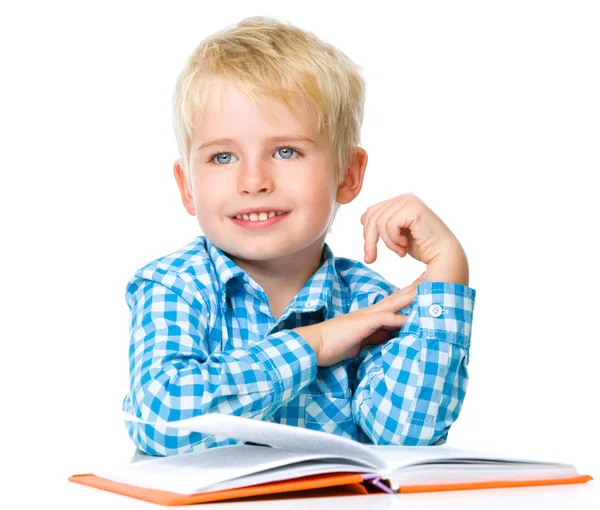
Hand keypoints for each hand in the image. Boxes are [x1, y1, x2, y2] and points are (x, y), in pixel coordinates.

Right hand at [294, 274, 424, 366]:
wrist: (315, 344)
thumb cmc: (334, 344)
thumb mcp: (361, 341)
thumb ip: (375, 336)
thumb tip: (390, 336)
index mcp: (371, 316)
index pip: (394, 303)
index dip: (409, 294)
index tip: (424, 287)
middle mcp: (371, 312)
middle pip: (398, 297)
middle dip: (416, 288)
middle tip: (434, 276)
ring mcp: (367, 316)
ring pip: (394, 303)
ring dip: (412, 297)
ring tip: (430, 290)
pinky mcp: (363, 324)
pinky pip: (384, 320)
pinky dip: (399, 319)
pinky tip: (411, 318)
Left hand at [360, 193, 456, 264]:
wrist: (444, 255)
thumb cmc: (423, 246)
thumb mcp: (396, 234)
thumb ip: (382, 224)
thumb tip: (362, 218)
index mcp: (399, 202)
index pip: (370, 212)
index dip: (367, 233)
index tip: (371, 253)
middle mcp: (404, 198)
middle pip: (371, 216)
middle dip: (370, 240)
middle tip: (372, 258)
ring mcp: (409, 201)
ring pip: (378, 222)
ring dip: (387, 242)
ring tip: (400, 250)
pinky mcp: (413, 208)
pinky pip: (389, 225)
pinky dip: (394, 240)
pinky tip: (405, 245)